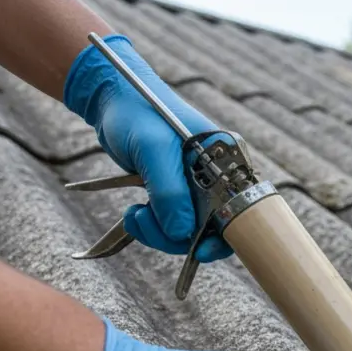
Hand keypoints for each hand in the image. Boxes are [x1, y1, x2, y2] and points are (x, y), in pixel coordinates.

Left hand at [63, 34, 233, 262]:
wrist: (112, 99)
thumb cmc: (137, 112)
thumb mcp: (153, 149)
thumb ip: (169, 192)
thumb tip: (181, 234)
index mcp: (226, 158)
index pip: (240, 208)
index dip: (224, 235)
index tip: (199, 251)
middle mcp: (217, 175)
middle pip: (213, 226)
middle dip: (178, 235)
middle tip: (146, 224)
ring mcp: (196, 185)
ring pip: (188, 229)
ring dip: (158, 231)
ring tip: (133, 216)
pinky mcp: (175, 191)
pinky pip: (171, 222)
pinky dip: (151, 226)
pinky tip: (134, 214)